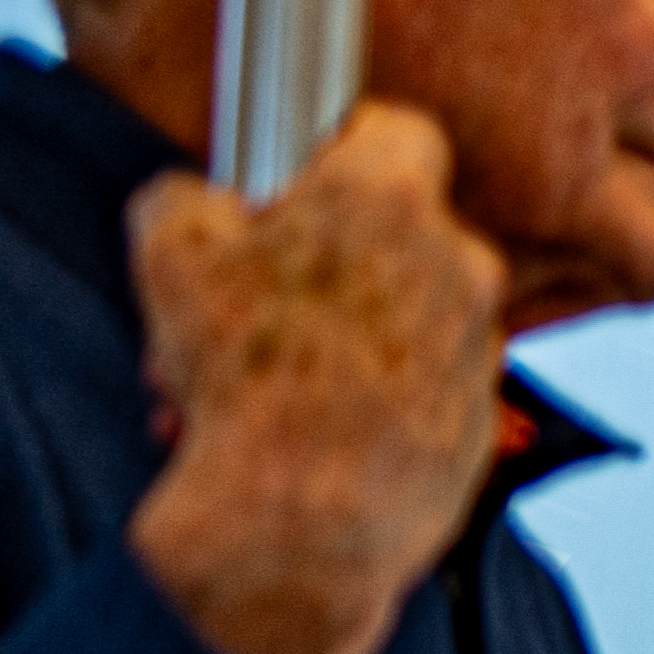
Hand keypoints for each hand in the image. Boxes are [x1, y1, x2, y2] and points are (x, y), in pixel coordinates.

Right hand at [123, 102, 508, 653]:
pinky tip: (291, 431)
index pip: (396, 132)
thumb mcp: (169, 248)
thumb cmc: (241, 378)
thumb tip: (205, 202)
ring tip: (242, 387)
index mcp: (396, 201)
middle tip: (243, 303)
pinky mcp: (484, 424)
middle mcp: (461, 266)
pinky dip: (363, 403)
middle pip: (391, 239)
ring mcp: (481, 349)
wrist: (303, 521)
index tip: (302, 182)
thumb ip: (191, 195)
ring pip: (398, 322)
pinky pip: (418, 393)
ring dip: (328, 341)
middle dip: (318, 265)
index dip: (341, 151)